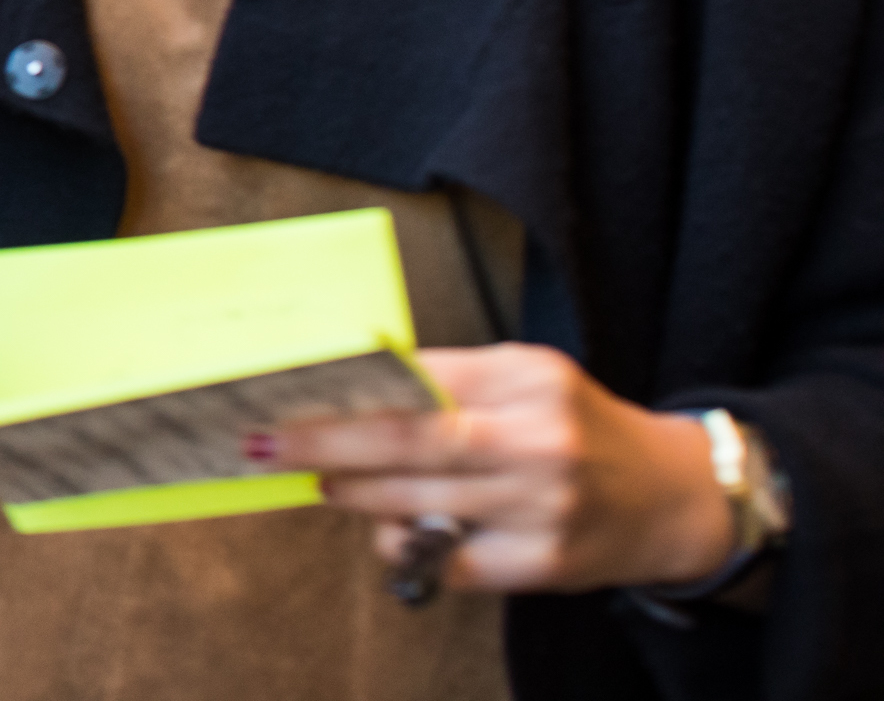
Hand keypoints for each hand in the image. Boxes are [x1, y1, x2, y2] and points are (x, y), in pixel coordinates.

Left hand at [268, 345, 734, 593]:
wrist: (673, 497)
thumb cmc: (577, 427)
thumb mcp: (525, 378)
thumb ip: (449, 379)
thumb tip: (351, 384)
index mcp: (525, 378)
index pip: (414, 381)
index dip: (341, 394)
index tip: (282, 398)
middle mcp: (535, 440)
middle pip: (405, 443)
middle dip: (323, 445)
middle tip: (267, 446)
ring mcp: (541, 506)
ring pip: (418, 505)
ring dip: (357, 498)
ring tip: (329, 485)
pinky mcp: (544, 563)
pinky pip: (450, 560)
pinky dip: (412, 545)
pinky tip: (399, 531)